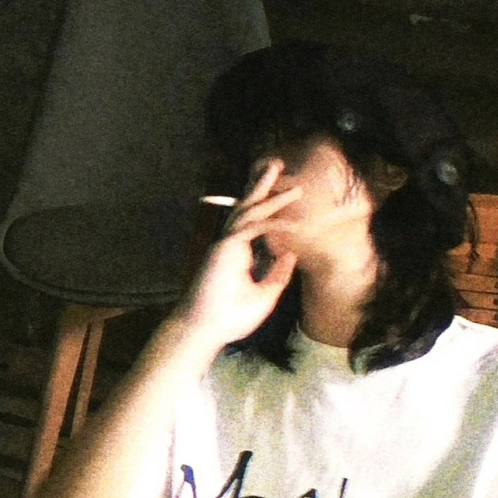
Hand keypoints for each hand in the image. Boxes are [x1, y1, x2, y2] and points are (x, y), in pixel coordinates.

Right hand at [172, 161, 300, 352]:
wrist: (206, 329)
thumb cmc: (230, 318)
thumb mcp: (265, 295)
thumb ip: (278, 275)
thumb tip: (291, 254)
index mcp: (238, 254)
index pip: (255, 225)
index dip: (271, 212)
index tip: (289, 203)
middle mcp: (230, 245)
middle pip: (248, 208)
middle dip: (263, 187)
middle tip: (279, 167)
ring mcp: (225, 245)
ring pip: (247, 210)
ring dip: (265, 191)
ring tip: (279, 170)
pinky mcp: (225, 249)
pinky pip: (251, 228)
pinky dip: (270, 222)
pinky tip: (289, 221)